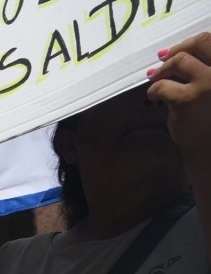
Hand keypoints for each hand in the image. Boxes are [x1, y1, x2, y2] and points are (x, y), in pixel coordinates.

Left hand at [149, 33, 210, 162]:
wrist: (209, 145)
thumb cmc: (210, 114)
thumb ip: (202, 67)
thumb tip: (169, 53)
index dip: (191, 42)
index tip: (176, 51)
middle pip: (201, 42)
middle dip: (178, 50)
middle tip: (163, 60)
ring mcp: (209, 84)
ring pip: (180, 60)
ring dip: (163, 69)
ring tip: (156, 79)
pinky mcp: (189, 99)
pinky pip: (163, 84)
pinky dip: (154, 89)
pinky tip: (154, 96)